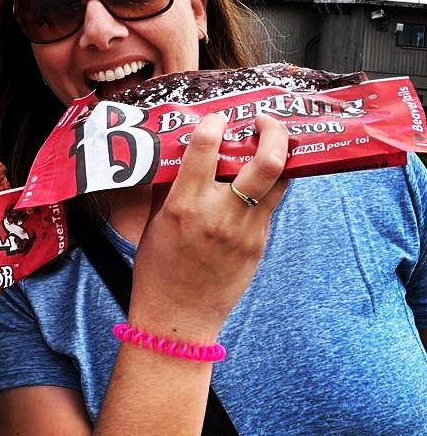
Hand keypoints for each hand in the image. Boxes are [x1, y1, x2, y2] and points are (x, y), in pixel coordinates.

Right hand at [130, 113, 288, 338]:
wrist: (177, 317)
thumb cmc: (157, 269)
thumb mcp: (155, 222)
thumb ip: (171, 186)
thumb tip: (184, 153)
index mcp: (185, 204)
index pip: (207, 147)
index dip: (215, 123)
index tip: (217, 118)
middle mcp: (220, 213)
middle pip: (267, 161)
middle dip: (273, 131)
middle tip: (263, 121)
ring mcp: (246, 230)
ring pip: (281, 180)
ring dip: (279, 155)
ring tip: (268, 144)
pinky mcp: (259, 244)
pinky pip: (271, 205)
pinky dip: (267, 187)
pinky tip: (255, 183)